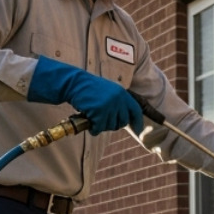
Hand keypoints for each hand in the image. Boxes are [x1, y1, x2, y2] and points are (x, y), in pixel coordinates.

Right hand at [26, 56, 142, 134]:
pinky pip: (98, 128)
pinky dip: (93, 128)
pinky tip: (88, 120)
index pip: (136, 110)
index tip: (139, 130)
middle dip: (113, 124)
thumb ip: (119, 102)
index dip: (138, 122)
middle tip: (103, 120)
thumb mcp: (109, 91)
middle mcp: (118, 99)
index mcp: (122, 93)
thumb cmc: (89, 89)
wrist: (74, 83)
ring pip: (110, 126)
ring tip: (93, 116)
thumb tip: (126, 119)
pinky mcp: (98, 111)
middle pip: (122, 122)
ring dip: (101, 125)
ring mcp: (108, 105)